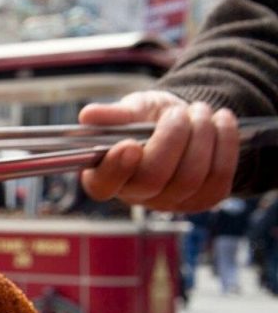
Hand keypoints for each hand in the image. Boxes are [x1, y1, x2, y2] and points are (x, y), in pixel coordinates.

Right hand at [78, 90, 239, 211]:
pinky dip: (225, 143)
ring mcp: (169, 202)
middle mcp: (135, 195)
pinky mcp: (202, 200)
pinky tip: (221, 121)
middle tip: (179, 111)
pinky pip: (219, 176)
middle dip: (172, 138)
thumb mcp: (131, 110)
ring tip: (200, 111)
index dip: (116, 169)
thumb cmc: (148, 118)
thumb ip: (114, 115)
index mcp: (106, 174)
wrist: (185, 122)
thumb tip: (88, 116)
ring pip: (190, 177)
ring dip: (201, 135)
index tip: (129, 144)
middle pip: (152, 178)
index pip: (103, 184)